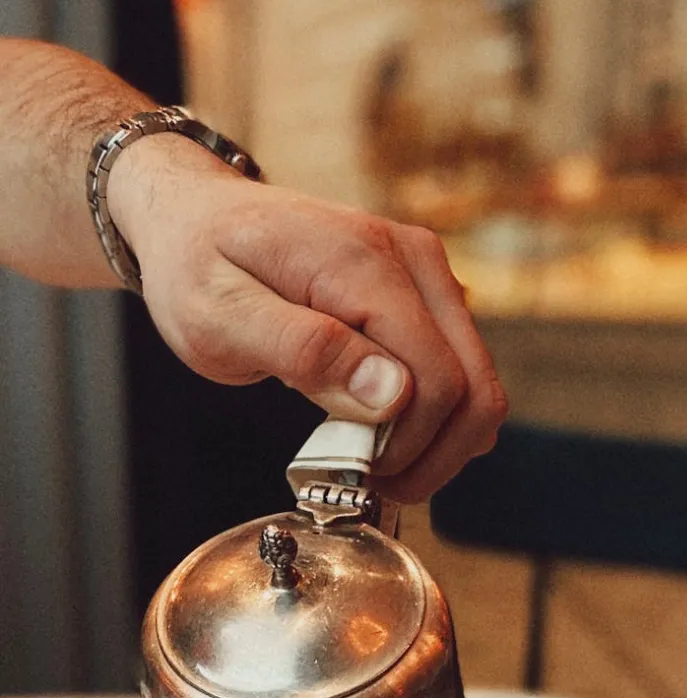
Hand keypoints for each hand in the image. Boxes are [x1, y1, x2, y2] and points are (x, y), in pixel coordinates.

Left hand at [107, 136, 506, 500]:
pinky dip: (435, 414)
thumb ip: (305, 352)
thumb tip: (392, 394)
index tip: (359, 474)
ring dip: (440, 441)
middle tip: (375, 483)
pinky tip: (383, 427)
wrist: (198, 215)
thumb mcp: (219, 317)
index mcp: (363, 263)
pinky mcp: (426, 288)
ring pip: (478, 384)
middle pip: (475, 387)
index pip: (437, 378)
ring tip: (378, 461)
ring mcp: (426, 271)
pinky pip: (460, 368)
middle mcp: (412, 259)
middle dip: (434, 454)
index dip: (409, 445)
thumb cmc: (198, 265)